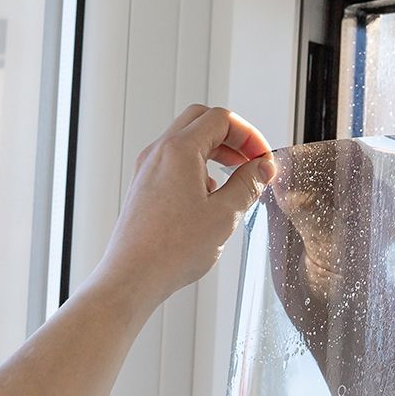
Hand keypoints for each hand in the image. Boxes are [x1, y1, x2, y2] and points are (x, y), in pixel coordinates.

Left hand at [96, 105, 275, 310]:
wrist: (133, 276)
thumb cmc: (171, 250)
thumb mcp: (224, 215)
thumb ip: (248, 185)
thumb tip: (262, 168)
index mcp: (179, 151)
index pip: (220, 119)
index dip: (249, 134)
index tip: (262, 158)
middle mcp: (158, 153)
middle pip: (200, 121)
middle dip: (231, 137)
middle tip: (250, 160)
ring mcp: (147, 169)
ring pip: (185, 141)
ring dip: (214, 152)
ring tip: (234, 180)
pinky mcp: (143, 187)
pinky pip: (173, 163)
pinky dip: (196, 167)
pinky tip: (210, 197)